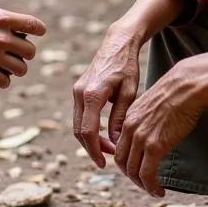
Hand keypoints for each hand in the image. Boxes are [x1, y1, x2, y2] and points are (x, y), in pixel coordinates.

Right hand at [0, 0, 45, 89]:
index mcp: (2, 18)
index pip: (35, 26)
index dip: (39, 30)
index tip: (35, 32)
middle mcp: (1, 38)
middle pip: (30, 51)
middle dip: (26, 51)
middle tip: (17, 50)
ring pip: (20, 69)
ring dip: (16, 67)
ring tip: (8, 63)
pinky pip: (3, 82)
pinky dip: (2, 80)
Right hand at [72, 24, 143, 167]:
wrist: (117, 43)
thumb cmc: (127, 66)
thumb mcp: (130, 92)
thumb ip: (120, 116)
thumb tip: (114, 140)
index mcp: (92, 94)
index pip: (88, 130)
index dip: (94, 150)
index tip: (103, 164)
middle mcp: (80, 93)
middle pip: (79, 130)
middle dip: (91, 148)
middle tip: (108, 160)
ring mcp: (77, 90)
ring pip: (77, 124)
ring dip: (90, 139)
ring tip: (109, 149)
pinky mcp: (79, 89)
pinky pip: (80, 115)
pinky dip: (88, 128)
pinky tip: (103, 135)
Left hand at [112, 54, 207, 196]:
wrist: (186, 86)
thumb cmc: (177, 93)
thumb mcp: (154, 105)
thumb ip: (148, 119)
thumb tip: (155, 130)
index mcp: (128, 118)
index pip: (120, 147)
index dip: (127, 162)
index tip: (138, 169)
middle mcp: (130, 129)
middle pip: (122, 162)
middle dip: (132, 176)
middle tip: (145, 183)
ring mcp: (140, 138)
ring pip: (133, 171)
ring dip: (142, 185)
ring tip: (153, 190)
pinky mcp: (154, 146)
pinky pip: (147, 174)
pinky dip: (151, 186)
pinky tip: (159, 191)